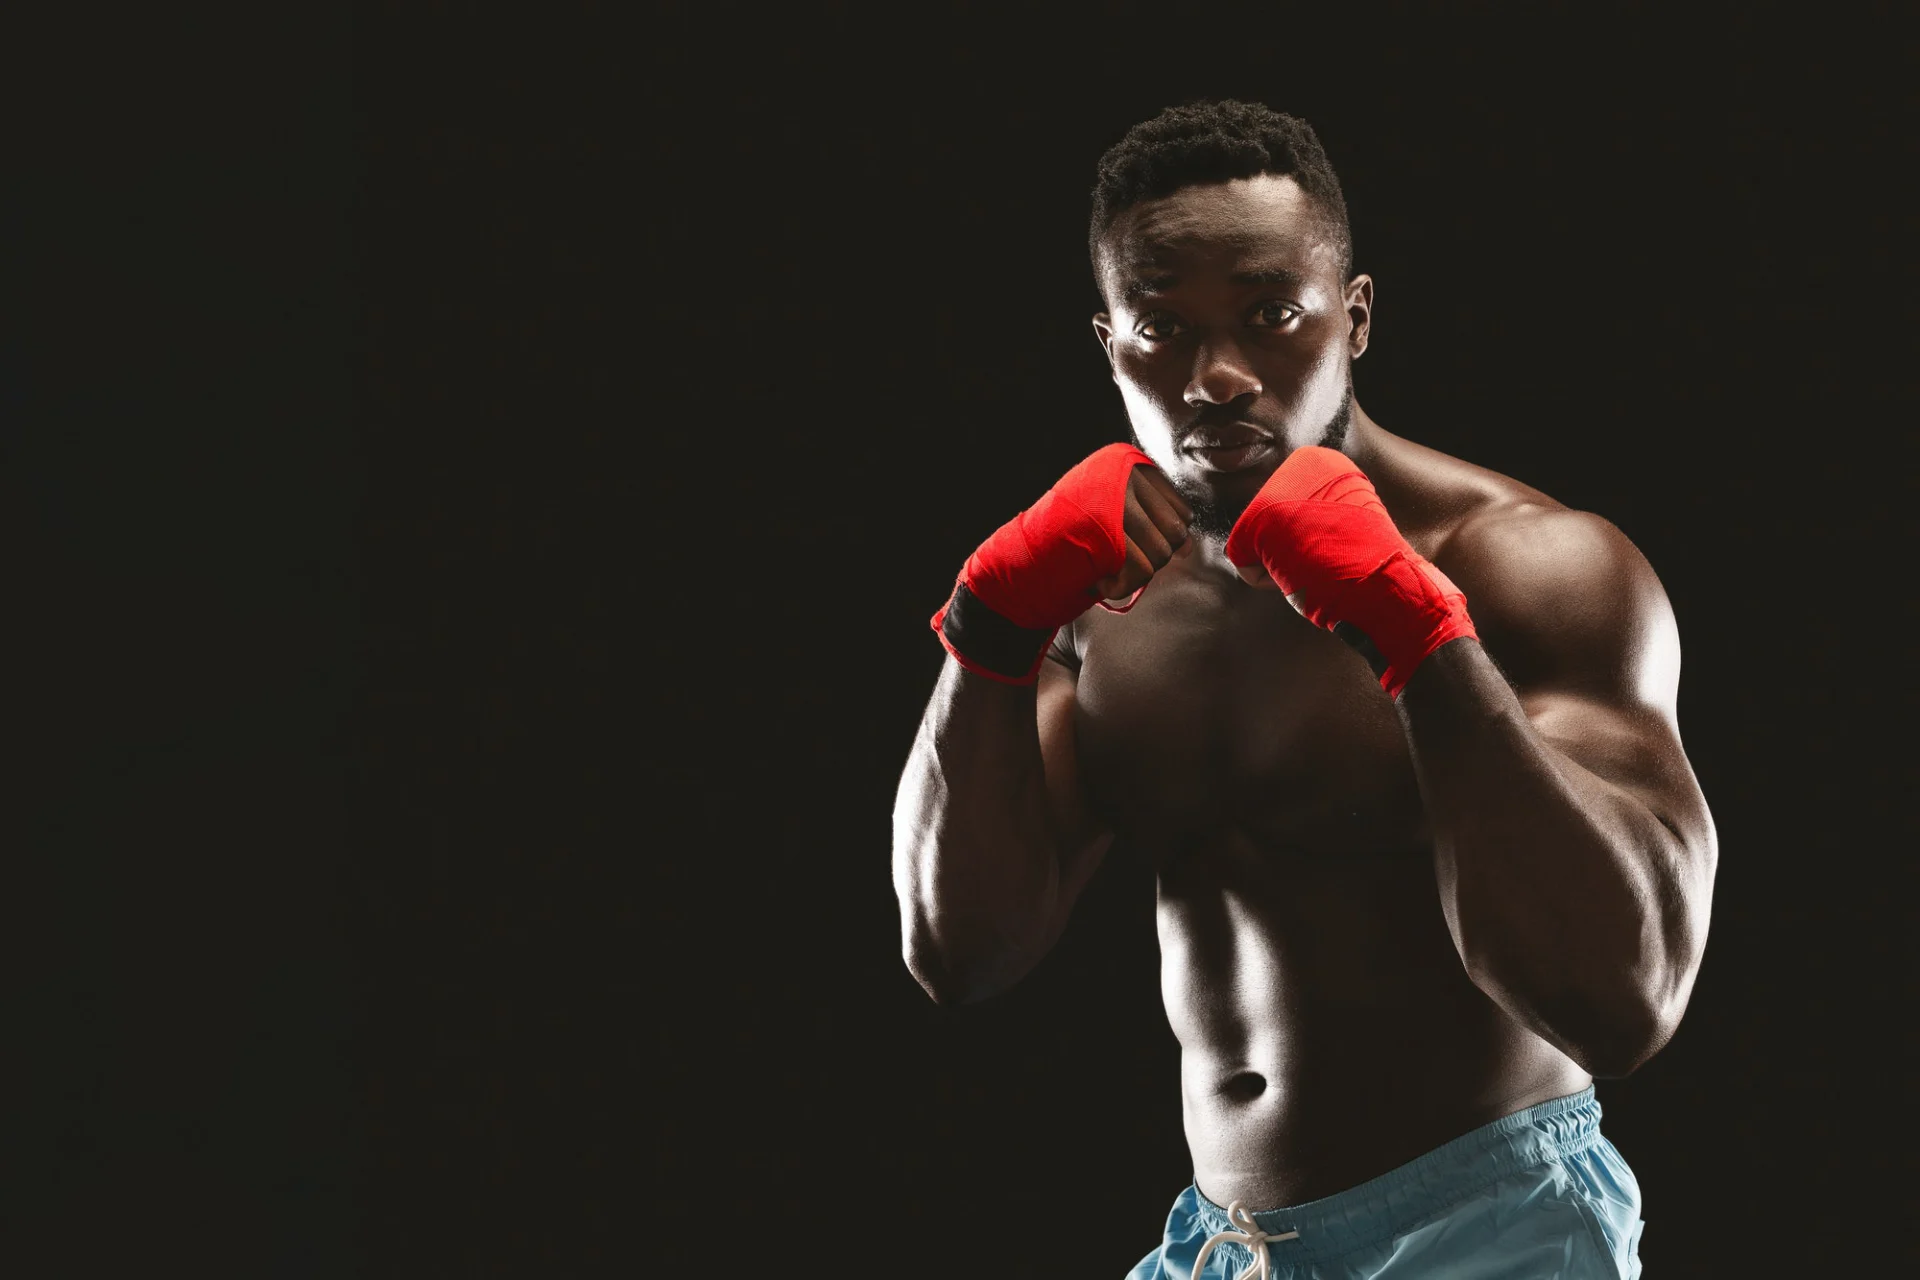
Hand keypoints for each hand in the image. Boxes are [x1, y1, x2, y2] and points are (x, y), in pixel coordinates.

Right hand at [932, 443, 1191, 683]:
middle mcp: (1121, 472)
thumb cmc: (1067, 547)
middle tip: (1112, 561)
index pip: (1182, 512)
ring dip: (1134, 576)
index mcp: (1124, 462)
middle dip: (1150, 560)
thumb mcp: (1114, 523)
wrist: (1014, 568)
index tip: (1123, 545)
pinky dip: (1122, 588)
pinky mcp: (1104, 529)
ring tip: (1101, 568)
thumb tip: (1189, 545)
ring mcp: (1112, 498)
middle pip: (1176, 533)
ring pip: (1161, 553)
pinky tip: (1097, 581)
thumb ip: (1153, 525)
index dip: (1160, 542)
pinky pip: (1141, 571)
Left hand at [1224, 446, 1476, 696]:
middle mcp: (1297, 464)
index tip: (1336, 544)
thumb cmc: (1366, 564)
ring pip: (1256, 546)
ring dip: (1282, 567)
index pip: (1286, 515)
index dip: (1308, 543)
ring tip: (1316, 562)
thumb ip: (1309, 516)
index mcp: (1322, 461)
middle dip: (1290, 555)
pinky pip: (1243, 565)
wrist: (1385, 582)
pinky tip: (1300, 571)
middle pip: (1268, 530)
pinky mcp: (1256, 521)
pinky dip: (1267, 582)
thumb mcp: (1338, 524)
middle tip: (1325, 557)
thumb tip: (1282, 529)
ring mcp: (1276, 490)